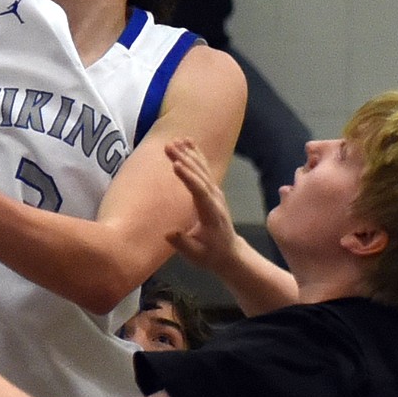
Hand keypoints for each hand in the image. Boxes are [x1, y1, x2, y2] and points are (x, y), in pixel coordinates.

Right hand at [165, 137, 240, 272]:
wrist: (229, 252)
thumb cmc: (211, 254)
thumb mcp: (196, 255)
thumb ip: (183, 244)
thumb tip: (168, 233)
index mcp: (211, 213)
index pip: (200, 192)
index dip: (188, 178)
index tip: (175, 165)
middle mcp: (215, 198)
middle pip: (200, 175)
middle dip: (184, 159)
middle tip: (168, 146)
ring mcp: (215, 192)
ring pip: (202, 169)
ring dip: (188, 154)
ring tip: (174, 141)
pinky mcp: (212, 189)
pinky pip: (204, 168)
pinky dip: (195, 154)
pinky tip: (187, 142)